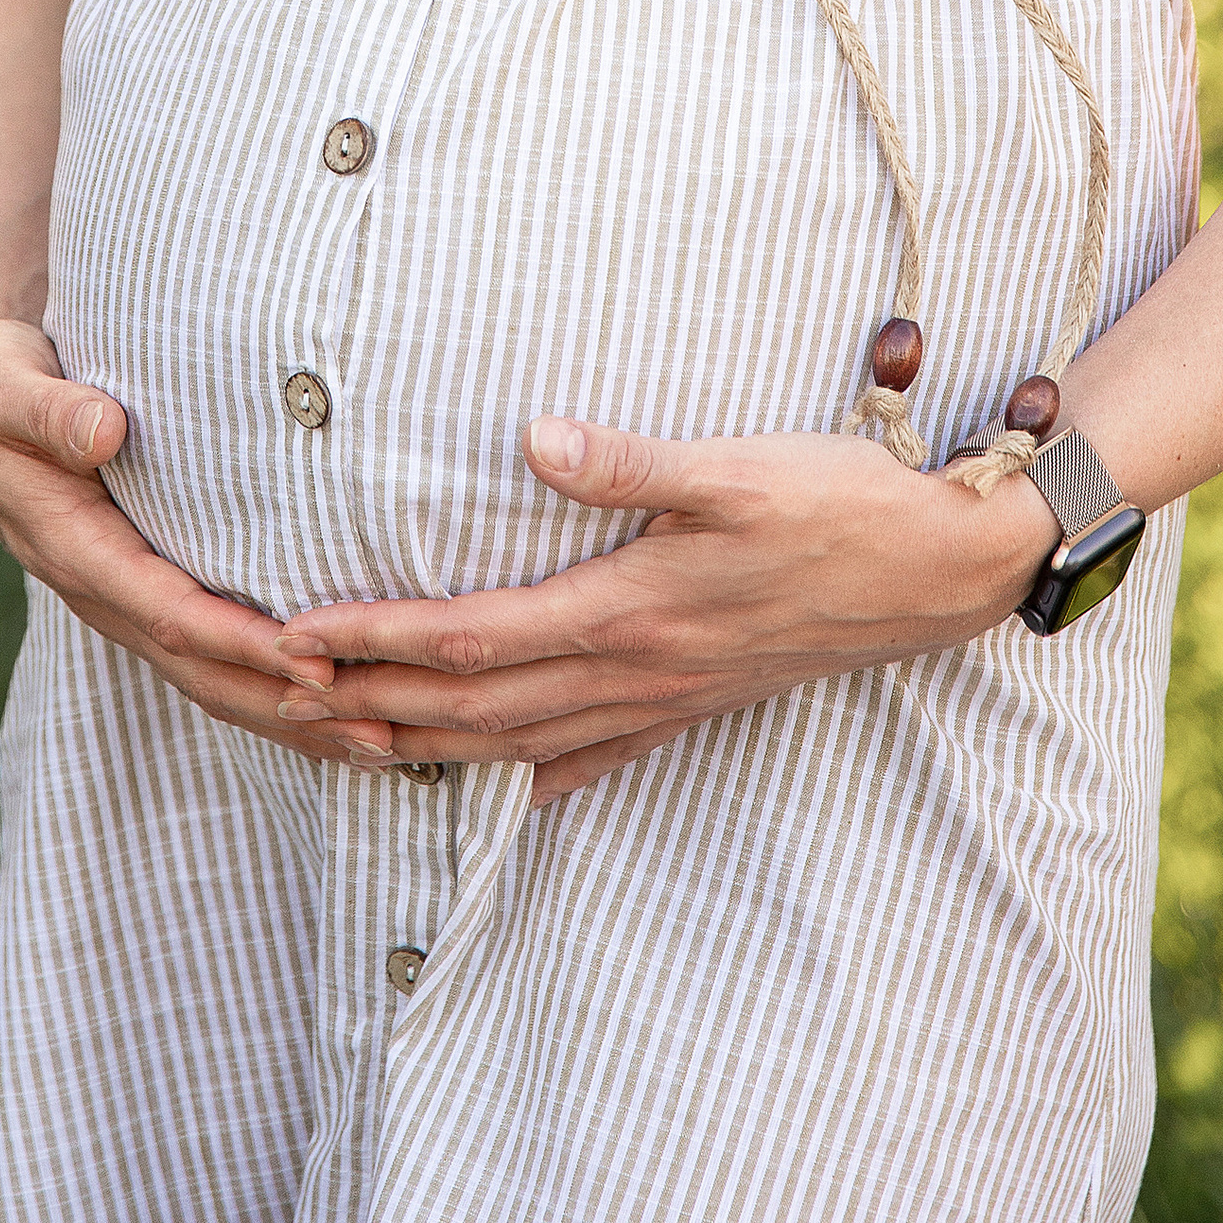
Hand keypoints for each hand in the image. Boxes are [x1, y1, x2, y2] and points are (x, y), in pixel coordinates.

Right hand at [0, 311, 399, 772]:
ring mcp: (126, 602)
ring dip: (294, 717)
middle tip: (379, 724)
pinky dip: (276, 694)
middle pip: (204, 670)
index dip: (240, 640)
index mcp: (74, 549)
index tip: (313, 658)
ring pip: (214, 680)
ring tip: (386, 744)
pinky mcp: (147, 594)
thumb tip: (102, 428)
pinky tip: (340, 708)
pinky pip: (213, 660)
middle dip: (289, 702)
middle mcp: (103, 592)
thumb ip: (45, 409)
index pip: (169, 611)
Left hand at [271, 417, 1059, 806]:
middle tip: (282, 702)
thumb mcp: (735, 467)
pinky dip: (533, 770)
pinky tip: (511, 783)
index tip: (295, 636)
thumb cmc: (838, 504)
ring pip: (520, 741)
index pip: (470, 636)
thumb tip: (536, 439)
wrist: (940, 568)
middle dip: (371, 706)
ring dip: (429, 744)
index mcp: (626, 610)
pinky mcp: (696, 701)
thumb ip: (630, 462)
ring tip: (353, 738)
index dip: (376, 638)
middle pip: (473, 709)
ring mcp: (665, 698)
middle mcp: (634, 670)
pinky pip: (593, 753)